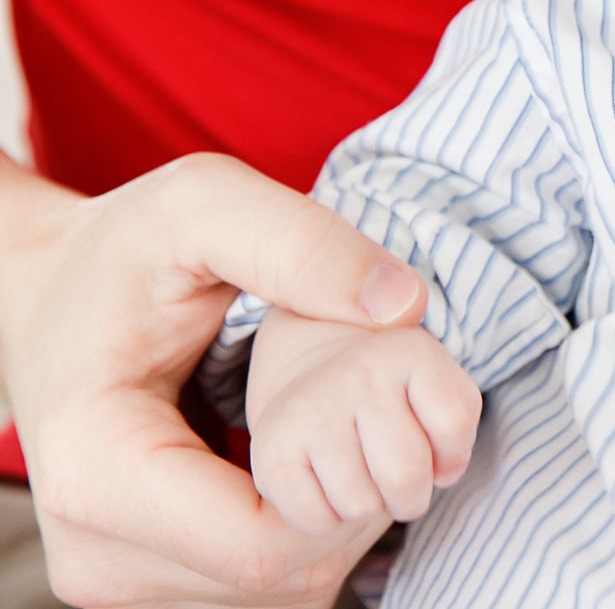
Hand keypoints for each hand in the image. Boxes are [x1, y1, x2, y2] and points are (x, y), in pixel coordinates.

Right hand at [0, 152, 428, 606]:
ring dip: (335, 515)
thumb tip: (403, 308)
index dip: (352, 488)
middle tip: (370, 402)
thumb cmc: (125, 246)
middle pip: (278, 578)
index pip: (264, 546)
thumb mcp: (207, 205)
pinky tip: (308, 452)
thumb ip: (302, 244)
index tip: (375, 403)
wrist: (50, 289)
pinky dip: (307, 526)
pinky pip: (262, 584)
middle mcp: (97, 556)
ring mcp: (117, 581)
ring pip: (279, 590)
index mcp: (99, 477)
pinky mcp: (144, 583)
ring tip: (335, 420)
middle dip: (356, 498)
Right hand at [247, 313, 480, 535]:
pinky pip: (316, 520)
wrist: (311, 374)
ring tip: (362, 476)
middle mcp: (357, 373)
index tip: (435, 445)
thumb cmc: (392, 395)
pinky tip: (327, 485)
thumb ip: (460, 425)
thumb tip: (445, 473)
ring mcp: (310, 410)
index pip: (453, 424)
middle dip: (412, 496)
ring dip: (368, 506)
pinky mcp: (271, 449)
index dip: (453, 453)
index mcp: (409, 351)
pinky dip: (328, 519)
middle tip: (400, 483)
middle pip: (406, 476)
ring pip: (361, 505)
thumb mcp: (440, 388)